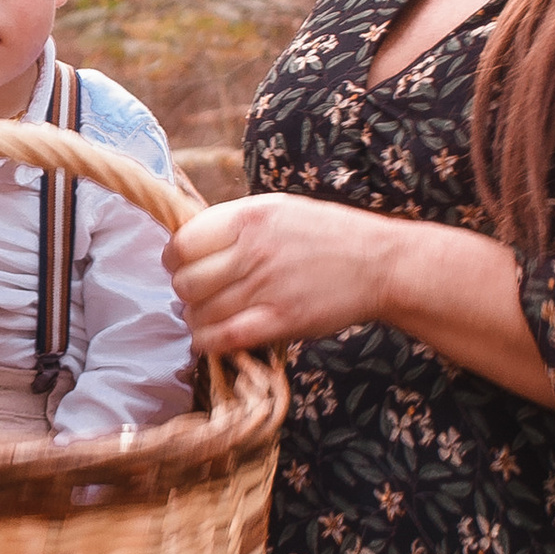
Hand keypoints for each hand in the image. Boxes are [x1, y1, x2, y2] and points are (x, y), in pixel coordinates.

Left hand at [164, 194, 390, 354]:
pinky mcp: (280, 320)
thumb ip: (235, 224)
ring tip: (211, 318)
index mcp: (248, 216)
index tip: (182, 267)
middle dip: (185, 293)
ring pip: (200, 313)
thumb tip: (189, 243)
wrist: (380, 264)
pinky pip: (223, 338)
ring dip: (197, 320)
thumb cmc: (328, 235)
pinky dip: (208, 343)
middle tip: (200, 296)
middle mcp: (252, 250)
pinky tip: (212, 340)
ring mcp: (265, 287)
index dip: (174, 260)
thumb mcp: (278, 210)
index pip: (182, 243)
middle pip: (186, 282)